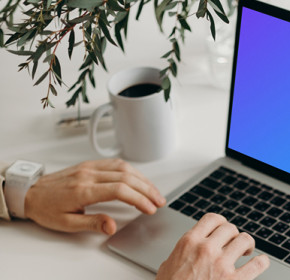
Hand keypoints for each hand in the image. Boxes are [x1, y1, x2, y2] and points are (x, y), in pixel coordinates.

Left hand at [24, 158, 165, 234]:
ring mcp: (90, 167)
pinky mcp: (91, 164)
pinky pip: (116, 163)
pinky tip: (139, 179)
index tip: (150, 208)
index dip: (139, 199)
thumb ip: (92, 223)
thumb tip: (112, 225)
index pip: (119, 190)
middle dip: (147, 189)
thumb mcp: (66, 224)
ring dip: (143, 179)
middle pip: (127, 177)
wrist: (31, 192)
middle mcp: (89, 174)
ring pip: (124, 167)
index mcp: (83, 190)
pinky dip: (132, 171)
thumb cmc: (47, 208)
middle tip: (159, 201)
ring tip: (154, 192)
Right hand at [156, 213, 269, 279]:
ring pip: (244, 239)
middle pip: (230, 228)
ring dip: (247, 245)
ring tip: (246, 251)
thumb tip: (182, 254)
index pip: (212, 219)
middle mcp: (206, 249)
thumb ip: (179, 255)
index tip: (223, 230)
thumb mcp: (167, 268)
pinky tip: (261, 262)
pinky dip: (262, 262)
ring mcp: (221, 264)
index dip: (221, 223)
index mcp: (189, 242)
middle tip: (234, 243)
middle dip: (234, 235)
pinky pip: (257, 264)